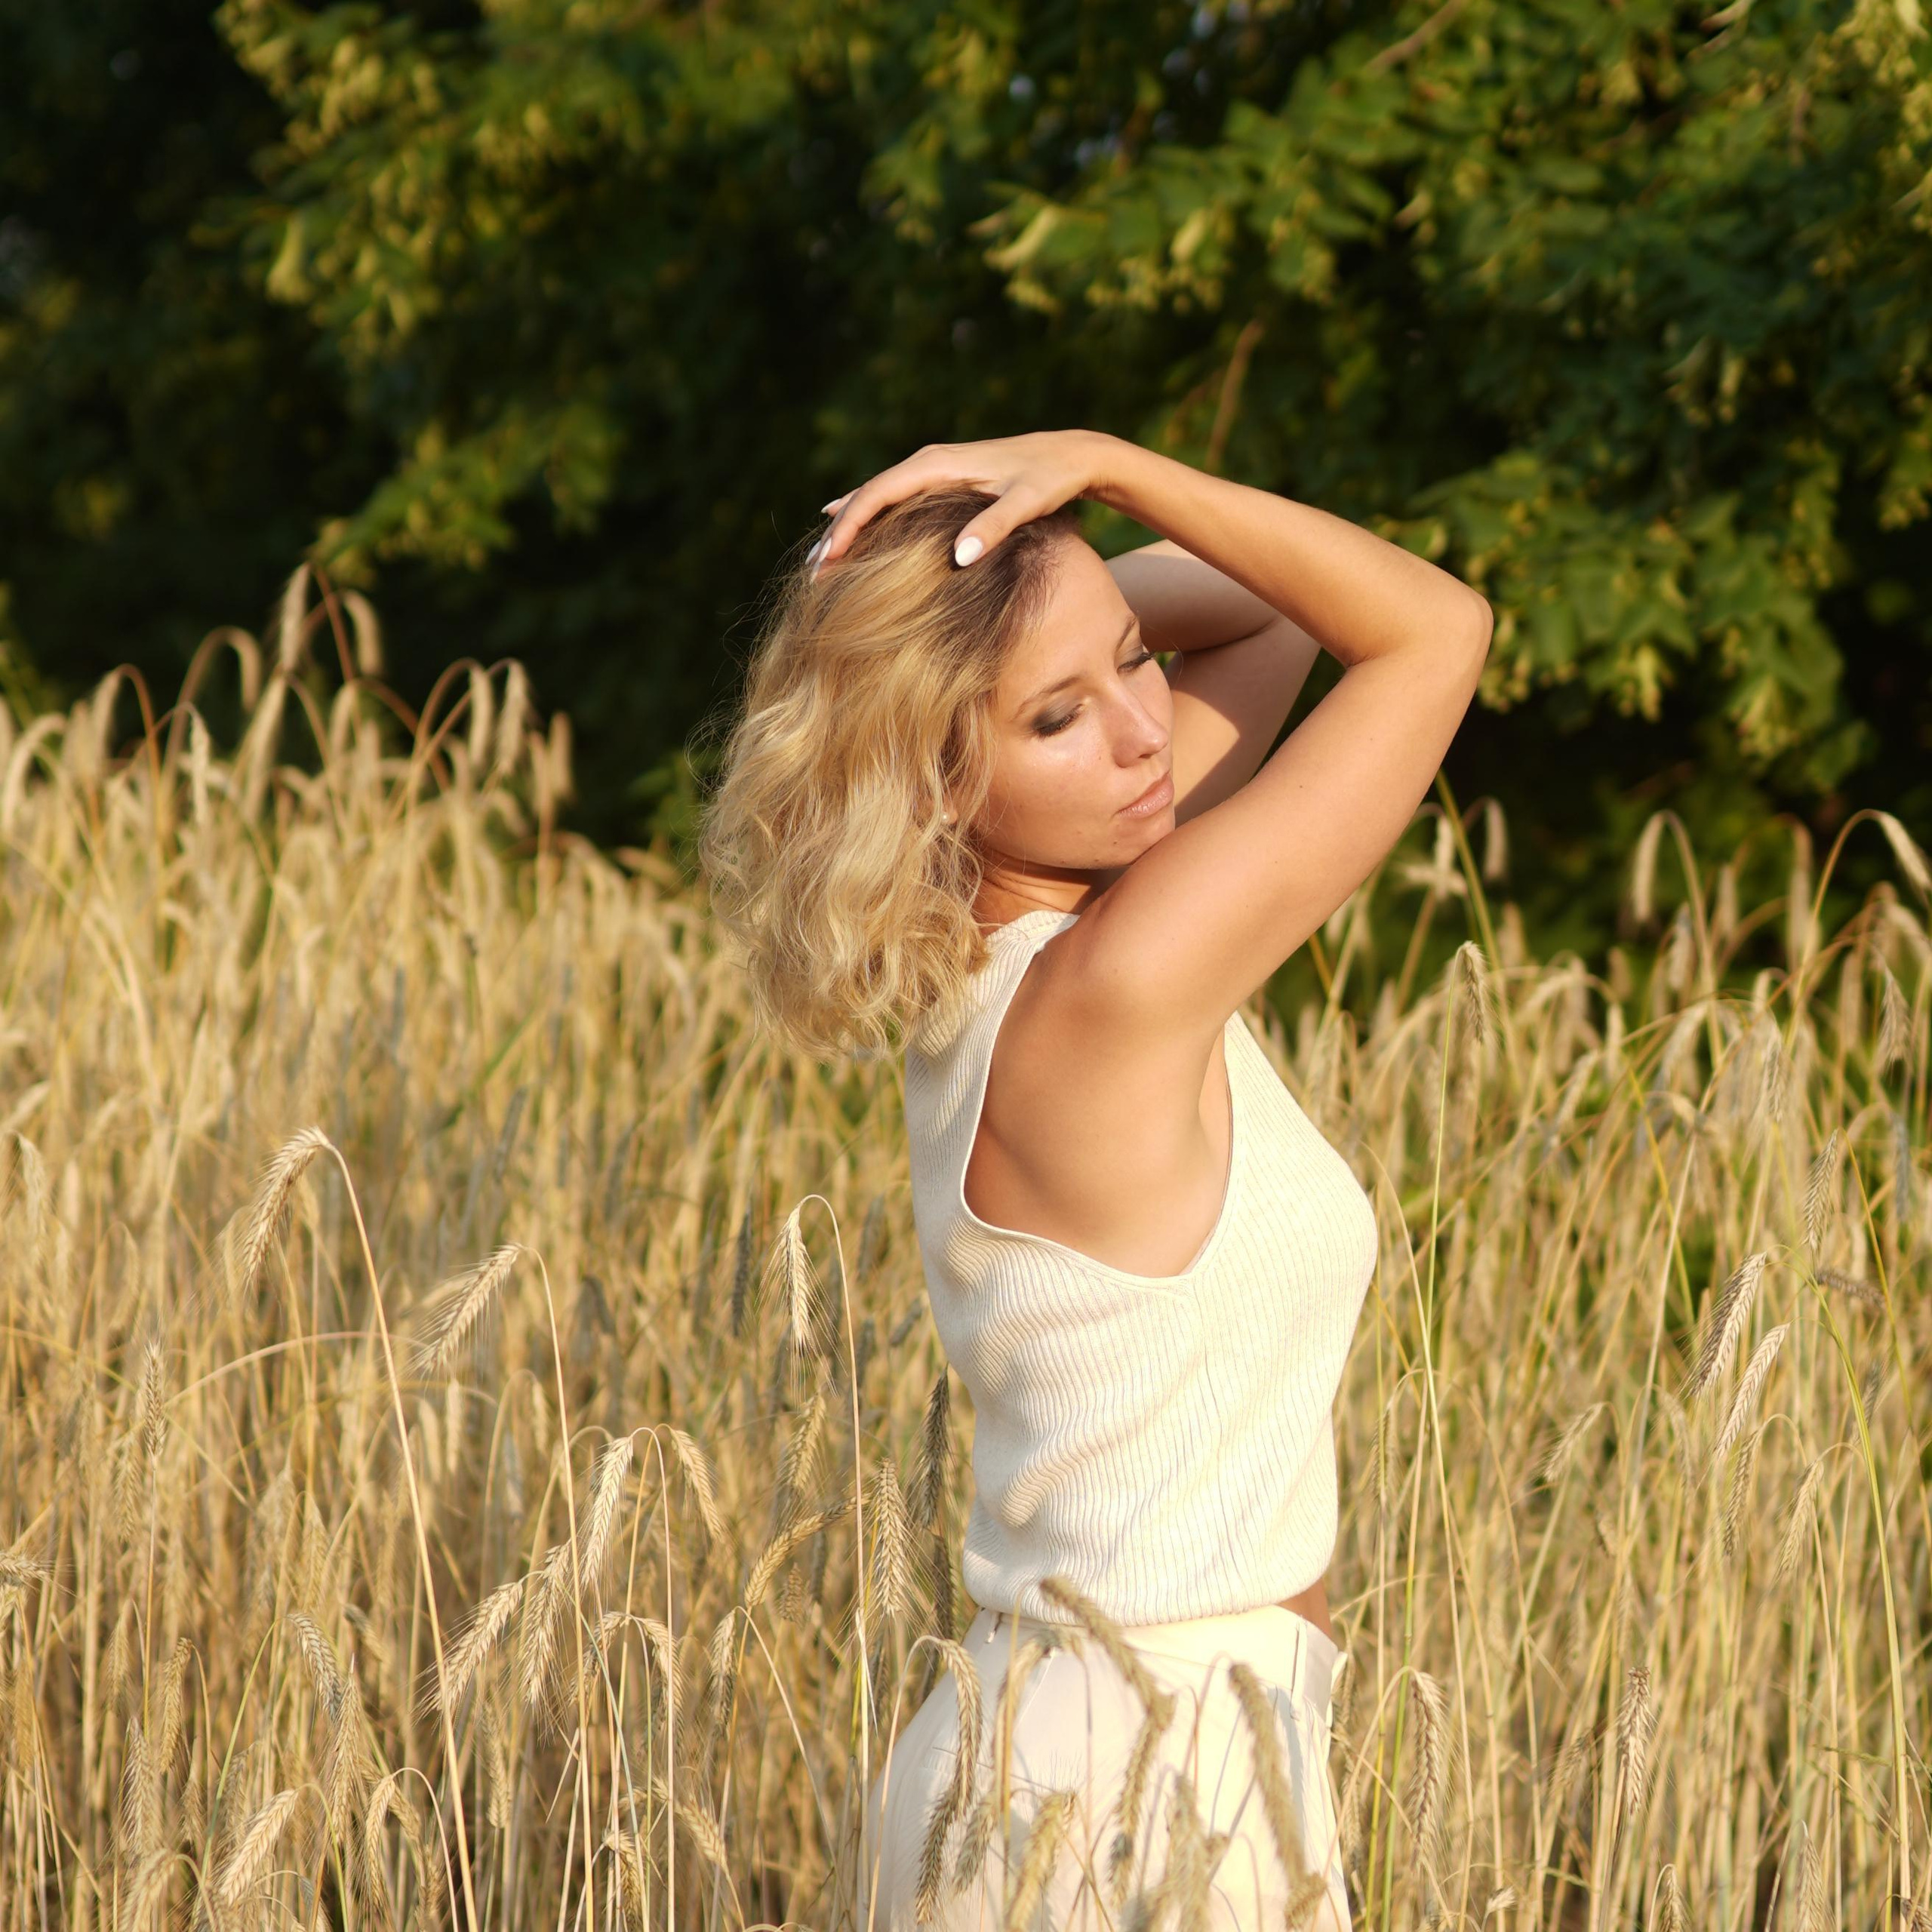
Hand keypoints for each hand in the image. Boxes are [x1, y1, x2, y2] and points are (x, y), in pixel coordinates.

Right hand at [808, 430, 1113, 578]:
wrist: (1070, 455)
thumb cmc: (1050, 479)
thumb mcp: (1027, 502)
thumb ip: (994, 527)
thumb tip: (958, 557)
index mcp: (938, 465)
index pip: (879, 495)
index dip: (851, 526)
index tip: (829, 558)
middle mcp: (928, 463)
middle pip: (868, 496)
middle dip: (839, 533)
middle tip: (813, 571)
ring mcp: (933, 469)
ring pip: (876, 497)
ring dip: (848, 526)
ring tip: (821, 558)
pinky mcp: (941, 479)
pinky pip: (891, 498)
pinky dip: (865, 513)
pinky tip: (845, 523)